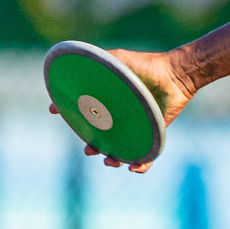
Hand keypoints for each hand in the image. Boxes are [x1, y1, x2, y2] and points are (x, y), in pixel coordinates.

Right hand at [48, 48, 195, 173]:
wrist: (175, 74)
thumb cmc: (147, 65)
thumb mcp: (119, 60)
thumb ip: (100, 61)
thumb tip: (75, 63)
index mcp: (108, 103)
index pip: (84, 113)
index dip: (69, 115)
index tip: (53, 110)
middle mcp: (120, 116)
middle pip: (100, 138)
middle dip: (91, 147)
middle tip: (89, 149)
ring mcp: (136, 127)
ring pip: (120, 151)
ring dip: (112, 159)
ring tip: (109, 160)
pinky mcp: (153, 134)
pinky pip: (146, 156)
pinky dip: (140, 166)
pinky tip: (134, 168)